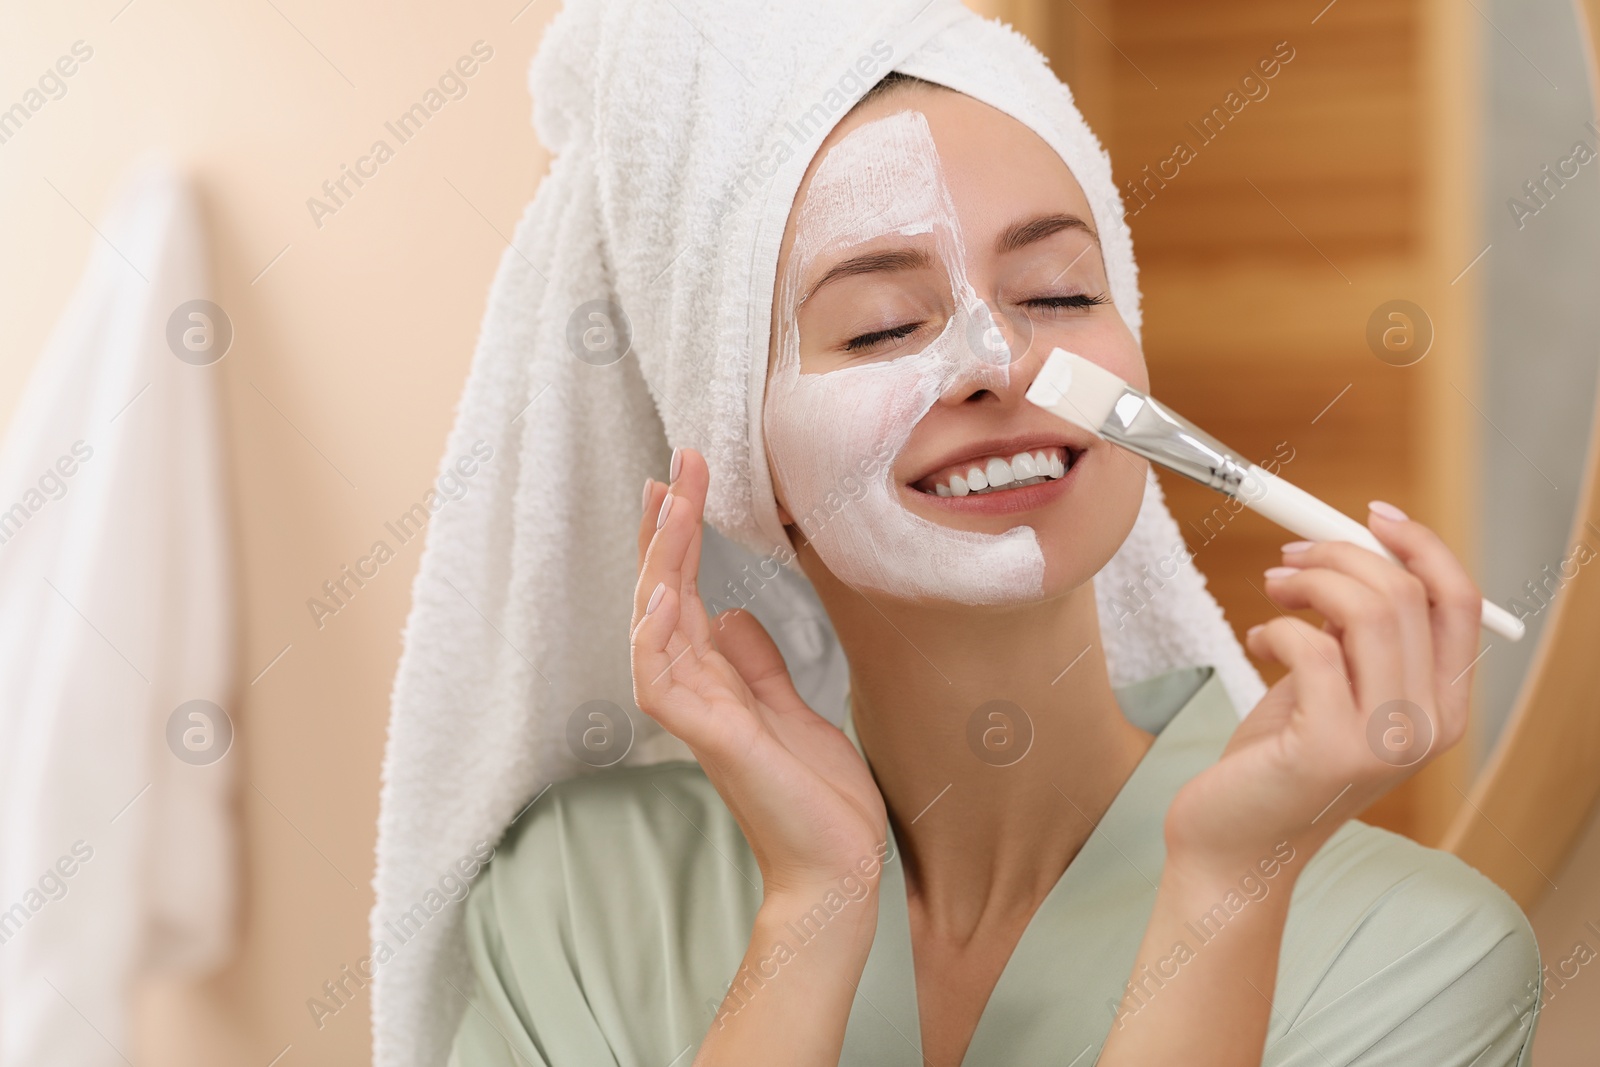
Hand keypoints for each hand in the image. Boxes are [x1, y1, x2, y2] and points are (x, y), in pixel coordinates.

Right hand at [631, 447, 887, 901]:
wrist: (838, 869)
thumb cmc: (817, 799)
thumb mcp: (793, 708)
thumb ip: (756, 664)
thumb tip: (731, 612)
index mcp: (716, 680)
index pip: (682, 594)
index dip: (676, 539)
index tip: (680, 481)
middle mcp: (697, 692)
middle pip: (661, 597)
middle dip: (665, 531)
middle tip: (673, 467)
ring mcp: (699, 717)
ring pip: (654, 629)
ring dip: (659, 566)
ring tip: (668, 506)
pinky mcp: (714, 742)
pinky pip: (664, 685)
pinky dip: (658, 639)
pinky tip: (665, 595)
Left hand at [1163, 502, 1481, 881]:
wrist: (1237, 845)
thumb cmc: (1280, 763)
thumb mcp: (1336, 691)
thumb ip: (1358, 637)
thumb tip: (1352, 553)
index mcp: (1443, 709)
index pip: (1459, 602)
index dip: (1418, 545)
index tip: (1369, 515)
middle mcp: (1429, 727)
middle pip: (1407, 594)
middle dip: (1339, 555)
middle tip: (1288, 560)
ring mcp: (1386, 740)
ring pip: (1366, 610)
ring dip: (1308, 582)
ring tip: (1272, 593)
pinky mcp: (1332, 747)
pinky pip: (1311, 646)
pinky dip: (1276, 627)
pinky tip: (1257, 642)